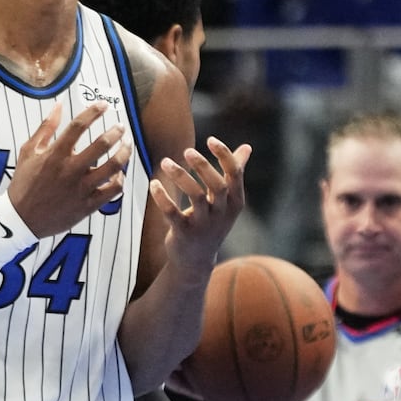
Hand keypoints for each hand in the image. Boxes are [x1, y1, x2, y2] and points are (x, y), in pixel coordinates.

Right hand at [7, 103, 129, 235]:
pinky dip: (120, 179)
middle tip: (120, 127)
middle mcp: (70, 170)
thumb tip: (59, 105)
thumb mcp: (29, 152)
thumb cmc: (24, 183)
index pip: (78, 126)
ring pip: (113, 167)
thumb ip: (46, 127)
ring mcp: (81, 189)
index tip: (104, 105)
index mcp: (55, 155)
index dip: (94, 112)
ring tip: (127, 145)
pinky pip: (113, 190)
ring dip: (124, 152)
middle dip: (116, 131)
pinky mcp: (88, 205)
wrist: (21, 219)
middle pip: (101, 144)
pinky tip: (118, 172)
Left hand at [151, 135, 250, 264]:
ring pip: (195, 197)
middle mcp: (222, 213)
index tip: (210, 140)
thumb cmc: (212, 222)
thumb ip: (235, 173)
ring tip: (165, 162)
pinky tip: (154, 184)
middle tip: (187, 151)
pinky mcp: (184, 233)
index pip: (234, 174)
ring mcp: (203, 225)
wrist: (196, 260)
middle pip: (217, 186)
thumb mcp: (227, 201)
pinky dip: (162, 198)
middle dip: (203, 166)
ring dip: (181, 177)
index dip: (224, 155)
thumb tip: (247, 148)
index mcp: (234, 202)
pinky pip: (172, 213)